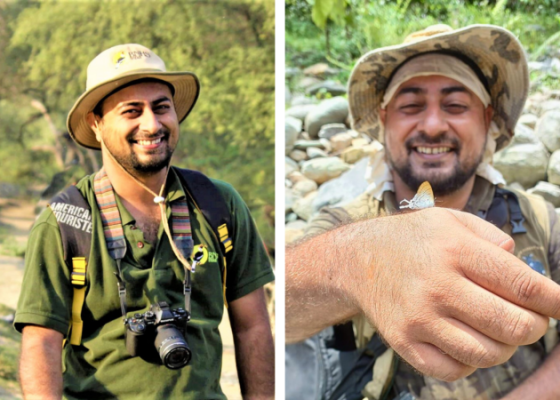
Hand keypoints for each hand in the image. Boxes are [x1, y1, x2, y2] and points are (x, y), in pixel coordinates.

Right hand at [353, 208, 558, 381]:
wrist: (359, 259)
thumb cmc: (413, 239)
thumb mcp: (451, 220)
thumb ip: (493, 238)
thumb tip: (526, 272)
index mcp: (456, 250)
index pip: (526, 286)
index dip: (556, 302)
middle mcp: (438, 285)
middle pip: (514, 326)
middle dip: (533, 326)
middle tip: (528, 319)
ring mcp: (419, 318)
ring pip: (488, 354)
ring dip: (504, 347)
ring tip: (496, 330)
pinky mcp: (404, 342)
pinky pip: (455, 369)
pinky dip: (471, 361)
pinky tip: (466, 341)